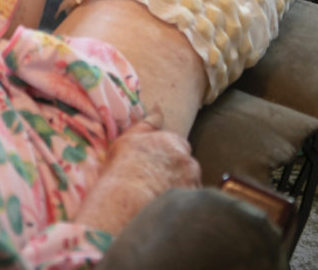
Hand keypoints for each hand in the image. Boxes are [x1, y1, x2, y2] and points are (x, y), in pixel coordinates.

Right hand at [74, 117, 201, 235]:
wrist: (126, 201)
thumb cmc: (124, 167)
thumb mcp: (130, 137)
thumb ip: (149, 122)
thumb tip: (159, 106)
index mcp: (174, 142)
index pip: (178, 146)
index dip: (165, 156)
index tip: (153, 165)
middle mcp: (188, 161)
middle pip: (186, 166)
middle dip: (176, 172)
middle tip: (154, 183)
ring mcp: (193, 185)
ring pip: (189, 185)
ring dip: (179, 189)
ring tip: (158, 199)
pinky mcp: (194, 206)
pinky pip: (191, 205)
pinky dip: (181, 207)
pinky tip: (164, 210)